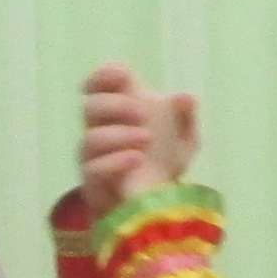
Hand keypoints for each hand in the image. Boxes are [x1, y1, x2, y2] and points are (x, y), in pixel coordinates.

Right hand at [80, 66, 197, 208]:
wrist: (157, 202)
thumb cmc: (165, 160)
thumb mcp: (185, 139)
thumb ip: (186, 117)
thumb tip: (185, 97)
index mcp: (120, 110)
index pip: (99, 84)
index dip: (104, 75)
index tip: (122, 75)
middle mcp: (101, 129)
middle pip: (91, 106)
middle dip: (116, 105)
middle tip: (143, 114)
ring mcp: (94, 156)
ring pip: (90, 138)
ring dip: (119, 135)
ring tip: (147, 139)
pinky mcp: (93, 182)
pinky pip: (93, 168)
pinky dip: (115, 161)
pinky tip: (137, 159)